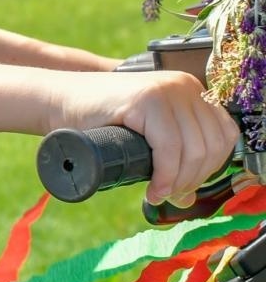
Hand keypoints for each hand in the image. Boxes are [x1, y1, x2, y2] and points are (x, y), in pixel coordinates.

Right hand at [57, 69, 237, 205]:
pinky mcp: (146, 100)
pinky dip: (166, 175)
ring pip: (194, 150)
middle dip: (194, 179)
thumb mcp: (145, 135)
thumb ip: (170, 156)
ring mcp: (166, 90)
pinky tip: (154, 188)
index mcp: (190, 90)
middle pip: (212, 145)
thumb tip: (188, 197)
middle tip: (170, 194)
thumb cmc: (97, 120)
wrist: (57, 100)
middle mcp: (184, 85)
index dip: (210, 168)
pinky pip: (170, 148)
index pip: (224, 135)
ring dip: (179, 182)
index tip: (185, 185)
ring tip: (160, 193)